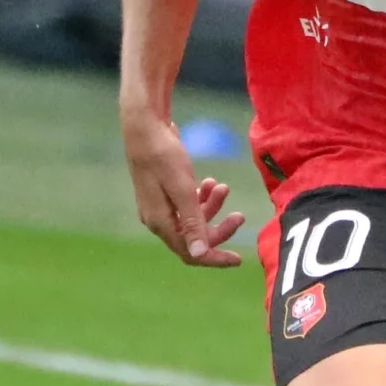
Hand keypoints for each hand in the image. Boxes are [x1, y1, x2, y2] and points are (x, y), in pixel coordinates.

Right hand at [121, 112, 244, 267]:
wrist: (145, 126)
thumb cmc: (163, 155)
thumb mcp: (182, 188)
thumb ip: (191, 222)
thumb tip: (199, 254)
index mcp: (160, 222)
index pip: (190, 253)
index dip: (214, 258)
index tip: (238, 259)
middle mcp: (158, 219)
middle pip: (194, 237)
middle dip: (219, 228)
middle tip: (240, 216)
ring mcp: (160, 206)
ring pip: (193, 219)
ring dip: (212, 207)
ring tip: (222, 187)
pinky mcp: (164, 193)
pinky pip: (187, 205)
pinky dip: (201, 197)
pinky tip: (209, 182)